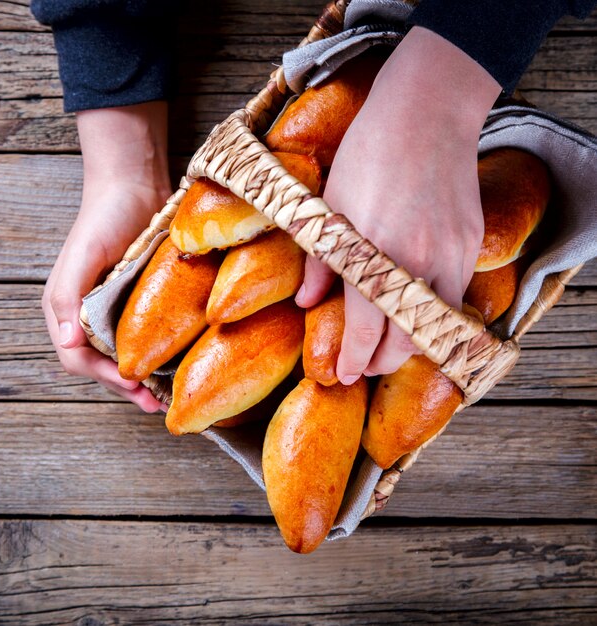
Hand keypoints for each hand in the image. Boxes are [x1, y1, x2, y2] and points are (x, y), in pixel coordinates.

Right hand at [42, 102, 171, 411]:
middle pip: (101, 364)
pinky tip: (169, 366)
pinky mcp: (138, 302)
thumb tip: (65, 342)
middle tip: (153, 404)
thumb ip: (68, 298)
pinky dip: (151, 355)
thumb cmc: (104, 218)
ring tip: (161, 396)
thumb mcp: (84, 255)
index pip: (78, 358)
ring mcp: (114, 309)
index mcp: (66, 308)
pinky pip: (141, 336)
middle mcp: (87, 314)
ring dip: (139, 378)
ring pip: (122, 355)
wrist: (136, 188)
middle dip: (125, 387)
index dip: (104, 377)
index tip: (134, 387)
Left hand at [296, 27, 501, 382]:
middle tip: (365, 364)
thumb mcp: (329, 206)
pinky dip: (434, 312)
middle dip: (384, 362)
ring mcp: (451, 255)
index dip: (353, 359)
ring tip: (389, 344)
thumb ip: (319, 261)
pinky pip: (456, 296)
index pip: (365, 331)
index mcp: (374, 255)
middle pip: (407, 340)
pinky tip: (415, 308)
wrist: (426, 113)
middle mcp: (418, 264)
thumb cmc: (368, 155)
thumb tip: (307, 302)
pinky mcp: (470, 244)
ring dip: (412, 343)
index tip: (345, 374)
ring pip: (437, 325)